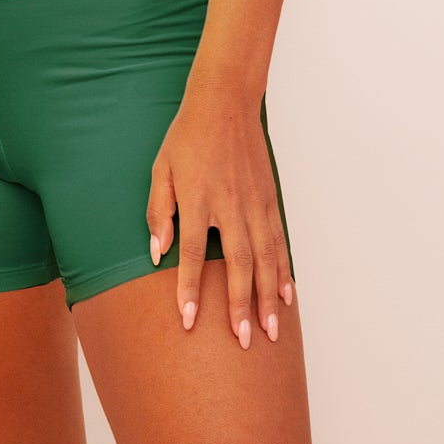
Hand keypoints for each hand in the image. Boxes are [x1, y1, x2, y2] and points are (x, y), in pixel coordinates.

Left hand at [146, 82, 293, 346]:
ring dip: (269, 297)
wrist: (226, 102)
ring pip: (265, 258)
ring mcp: (254, 204)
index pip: (191, 253)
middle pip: (238, 264)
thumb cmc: (187, 136)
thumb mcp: (161, 168)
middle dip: (240, 305)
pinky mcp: (270, 200)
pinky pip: (278, 242)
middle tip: (245, 341)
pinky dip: (284, 270)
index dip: (189, 289)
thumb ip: (159, 210)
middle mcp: (230, 205)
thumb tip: (156, 251)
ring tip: (272, 330)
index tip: (188, 322)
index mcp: (198, 198)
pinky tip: (287, 294)